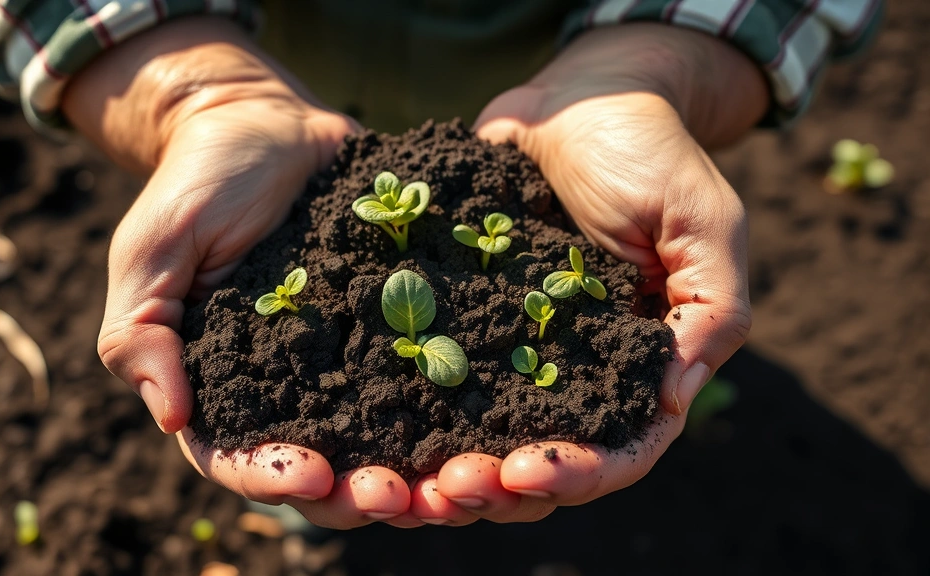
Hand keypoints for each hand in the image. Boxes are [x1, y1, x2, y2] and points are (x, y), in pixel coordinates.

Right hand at [64, 18, 411, 528]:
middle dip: (358, 496)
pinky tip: (490, 419)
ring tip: (451, 480)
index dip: (273, 478)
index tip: (312, 475)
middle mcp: (290, 386)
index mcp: (223, 385)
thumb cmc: (194, 187)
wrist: (264, 122)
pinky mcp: (398, 323)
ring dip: (417, 471)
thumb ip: (142, 335)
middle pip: (324, 470)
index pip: (239, 457)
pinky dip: (457, 407)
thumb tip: (172, 417)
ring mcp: (350, 358)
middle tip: (397, 496)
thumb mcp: (150, 255)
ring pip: (384, 439)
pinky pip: (431, 372)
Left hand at [408, 24, 765, 524]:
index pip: (620, 449)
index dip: (577, 474)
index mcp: (638, 364)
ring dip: (447, 469)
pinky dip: (408, 411)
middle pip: (542, 462)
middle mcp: (574, 371)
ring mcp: (515, 349)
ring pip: (483, 437)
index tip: (524, 471)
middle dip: (498, 489)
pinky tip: (371, 421)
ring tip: (406, 483)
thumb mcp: (703, 221)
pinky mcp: (463, 318)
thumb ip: (711, 307)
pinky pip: (436, 376)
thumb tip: (676, 395)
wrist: (577, 98)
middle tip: (446, 491)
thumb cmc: (649, 152)